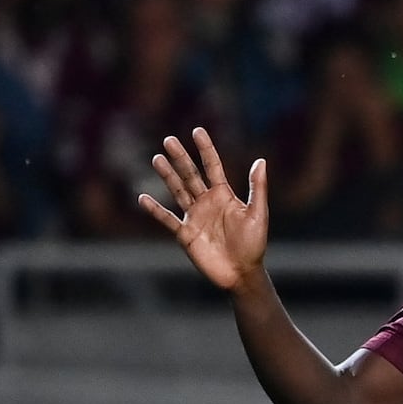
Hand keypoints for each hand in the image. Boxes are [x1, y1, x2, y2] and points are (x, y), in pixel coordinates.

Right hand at [138, 127, 268, 290]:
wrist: (242, 273)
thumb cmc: (254, 244)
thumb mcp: (258, 213)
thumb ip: (257, 188)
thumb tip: (260, 160)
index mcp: (224, 195)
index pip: (213, 166)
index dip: (205, 149)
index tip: (197, 130)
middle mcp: (207, 202)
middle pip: (191, 174)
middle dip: (180, 158)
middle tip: (168, 139)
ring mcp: (194, 217)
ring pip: (177, 191)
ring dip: (167, 176)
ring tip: (156, 158)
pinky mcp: (185, 234)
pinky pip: (167, 219)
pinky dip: (155, 210)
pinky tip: (142, 198)